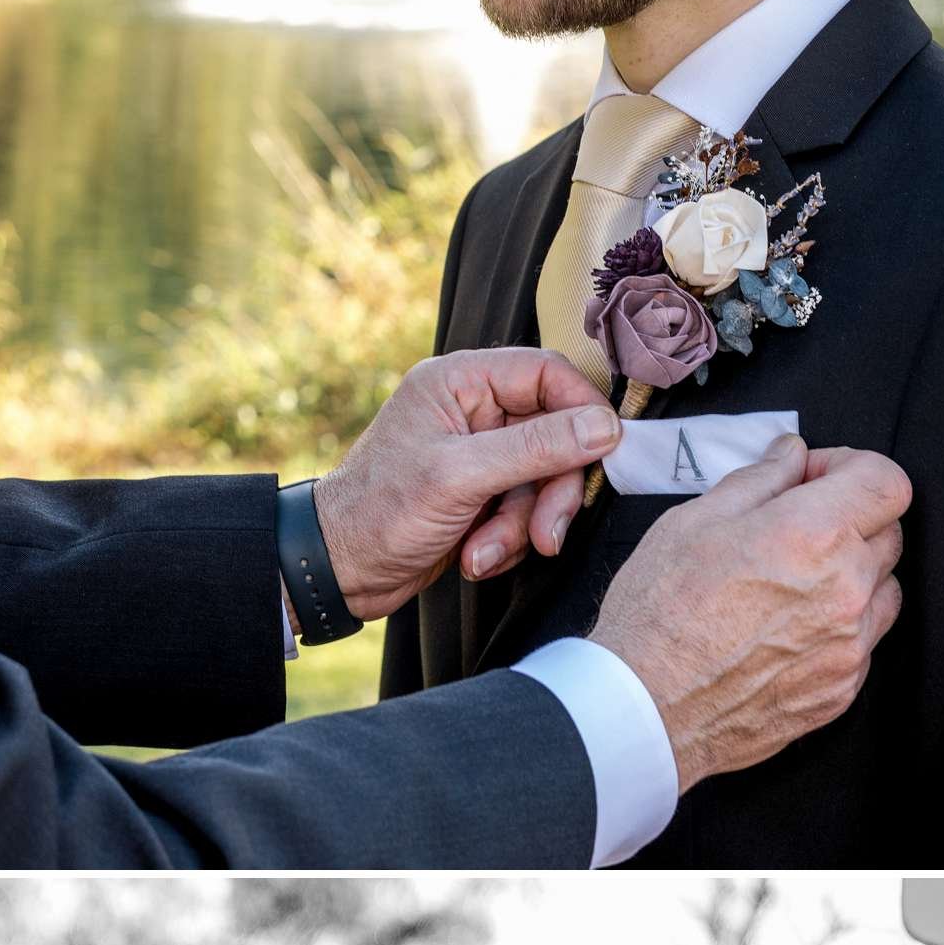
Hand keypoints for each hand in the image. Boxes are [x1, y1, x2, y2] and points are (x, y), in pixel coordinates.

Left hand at [310, 351, 622, 621]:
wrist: (338, 570)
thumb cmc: (379, 513)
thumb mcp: (461, 477)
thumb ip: (536, 448)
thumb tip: (604, 427)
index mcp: (459, 381)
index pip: (548, 374)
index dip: (582, 411)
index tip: (605, 451)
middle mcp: (471, 409)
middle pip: (555, 434)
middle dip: (549, 492)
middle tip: (545, 534)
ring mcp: (477, 453)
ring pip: (542, 480)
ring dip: (522, 526)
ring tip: (484, 552)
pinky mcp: (479, 493)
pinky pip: (524, 509)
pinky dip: (507, 539)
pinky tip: (474, 556)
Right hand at [591, 439, 909, 791]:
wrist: (645, 710)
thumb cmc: (658, 617)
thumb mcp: (692, 522)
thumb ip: (758, 480)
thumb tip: (791, 456)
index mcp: (811, 536)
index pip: (887, 482)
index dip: (853, 468)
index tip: (817, 477)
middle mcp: (845, 590)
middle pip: (889, 532)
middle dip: (849, 517)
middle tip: (793, 524)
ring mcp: (850, 646)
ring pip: (883, 588)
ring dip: (853, 572)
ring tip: (792, 580)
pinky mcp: (843, 688)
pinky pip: (864, 640)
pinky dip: (840, 624)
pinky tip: (787, 626)